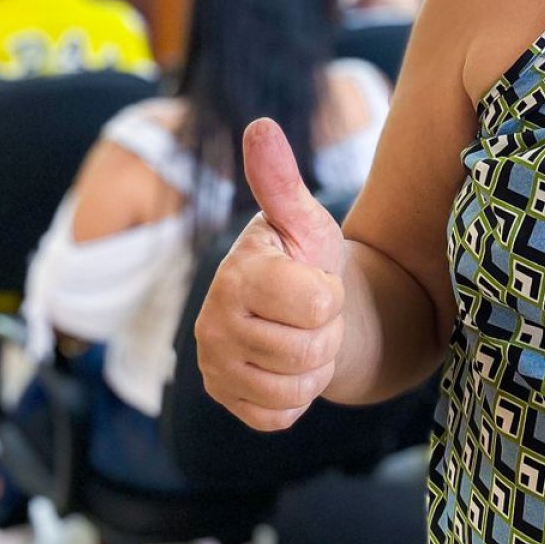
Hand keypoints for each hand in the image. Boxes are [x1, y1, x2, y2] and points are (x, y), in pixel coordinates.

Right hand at [194, 119, 347, 431]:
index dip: (330, 295)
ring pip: (296, 389)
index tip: (315, 281)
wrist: (301, 312)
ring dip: (313, 366)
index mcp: (238, 274)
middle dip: (324, 333)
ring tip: (300, 336)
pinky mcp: (225, 401)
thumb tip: (260, 125)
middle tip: (310, 314)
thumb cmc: (304, 260)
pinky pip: (279, 417)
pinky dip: (295, 398)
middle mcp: (213, 322)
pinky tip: (285, 366)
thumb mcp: (303, 220)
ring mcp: (215, 366)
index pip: (317, 305)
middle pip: (309, 350)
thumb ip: (281, 180)